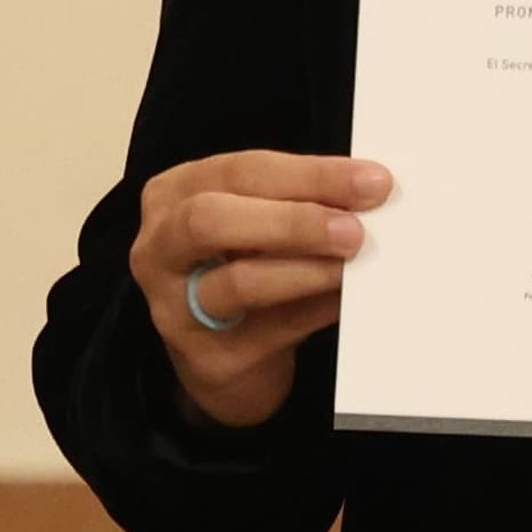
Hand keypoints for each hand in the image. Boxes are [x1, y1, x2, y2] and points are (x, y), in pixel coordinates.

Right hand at [129, 149, 392, 429]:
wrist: (222, 360)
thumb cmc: (240, 270)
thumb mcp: (254, 226)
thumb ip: (294, 203)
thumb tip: (367, 192)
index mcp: (174, 194)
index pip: (242, 170)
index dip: (310, 174)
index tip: (370, 180)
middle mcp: (160, 246)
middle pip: (215, 219)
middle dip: (294, 220)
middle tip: (354, 229)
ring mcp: (174, 306)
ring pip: (238, 281)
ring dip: (306, 270)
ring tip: (351, 266)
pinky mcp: (205, 358)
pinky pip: (267, 331)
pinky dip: (313, 311)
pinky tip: (343, 301)